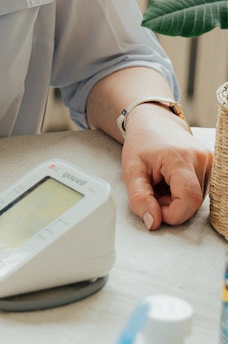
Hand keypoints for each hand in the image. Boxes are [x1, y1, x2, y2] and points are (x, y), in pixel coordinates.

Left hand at [121, 104, 212, 229]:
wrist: (154, 121)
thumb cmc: (141, 142)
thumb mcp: (130, 169)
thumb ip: (139, 197)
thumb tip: (153, 223)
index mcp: (180, 157)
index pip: (189, 200)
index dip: (172, 214)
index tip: (154, 209)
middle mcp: (202, 158)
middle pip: (192, 202)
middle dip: (171, 206)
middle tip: (153, 191)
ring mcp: (211, 162)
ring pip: (196, 199)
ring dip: (176, 199)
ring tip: (161, 182)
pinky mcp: (213, 166)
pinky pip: (200, 191)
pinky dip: (183, 193)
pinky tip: (171, 182)